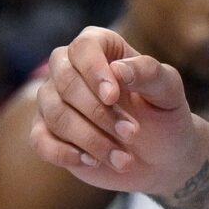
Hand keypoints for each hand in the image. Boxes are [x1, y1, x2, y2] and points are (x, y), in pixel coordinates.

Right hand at [30, 27, 208, 198]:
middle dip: (98, 113)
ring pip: (55, 114)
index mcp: (100, 46)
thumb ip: (149, 73)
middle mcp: (69, 68)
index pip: (84, 48)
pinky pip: (39, 140)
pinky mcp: (47, 132)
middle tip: (132, 133)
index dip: (94, 71)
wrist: (161, 156)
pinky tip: (92, 161)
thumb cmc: (164, 114)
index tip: (112, 97)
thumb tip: (118, 69)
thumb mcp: (169, 92)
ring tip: (123, 158)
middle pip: (65, 82)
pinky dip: (64, 153)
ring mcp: (54, 101)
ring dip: (90, 139)